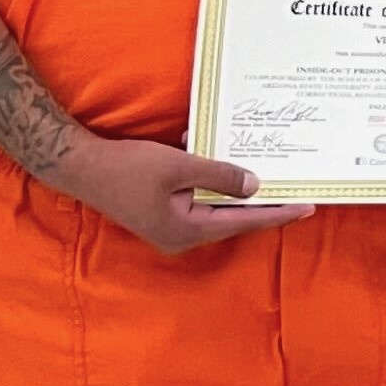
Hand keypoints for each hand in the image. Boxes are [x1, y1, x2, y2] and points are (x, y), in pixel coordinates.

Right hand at [54, 134, 313, 256]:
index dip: (279, 213)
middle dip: (263, 199)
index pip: (245, 222)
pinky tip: (210, 150)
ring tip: (266, 168)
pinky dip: (207, 177)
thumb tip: (255, 185)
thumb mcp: (180, 167)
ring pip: (215, 204)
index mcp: (188, 231)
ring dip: (233, 184)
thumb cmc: (126, 167)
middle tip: (296, 187)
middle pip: (233, 216)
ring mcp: (169, 225)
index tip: (309, 205)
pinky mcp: (160, 211)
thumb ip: (221, 177)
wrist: (76, 165)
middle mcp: (181, 235)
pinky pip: (195, 196)